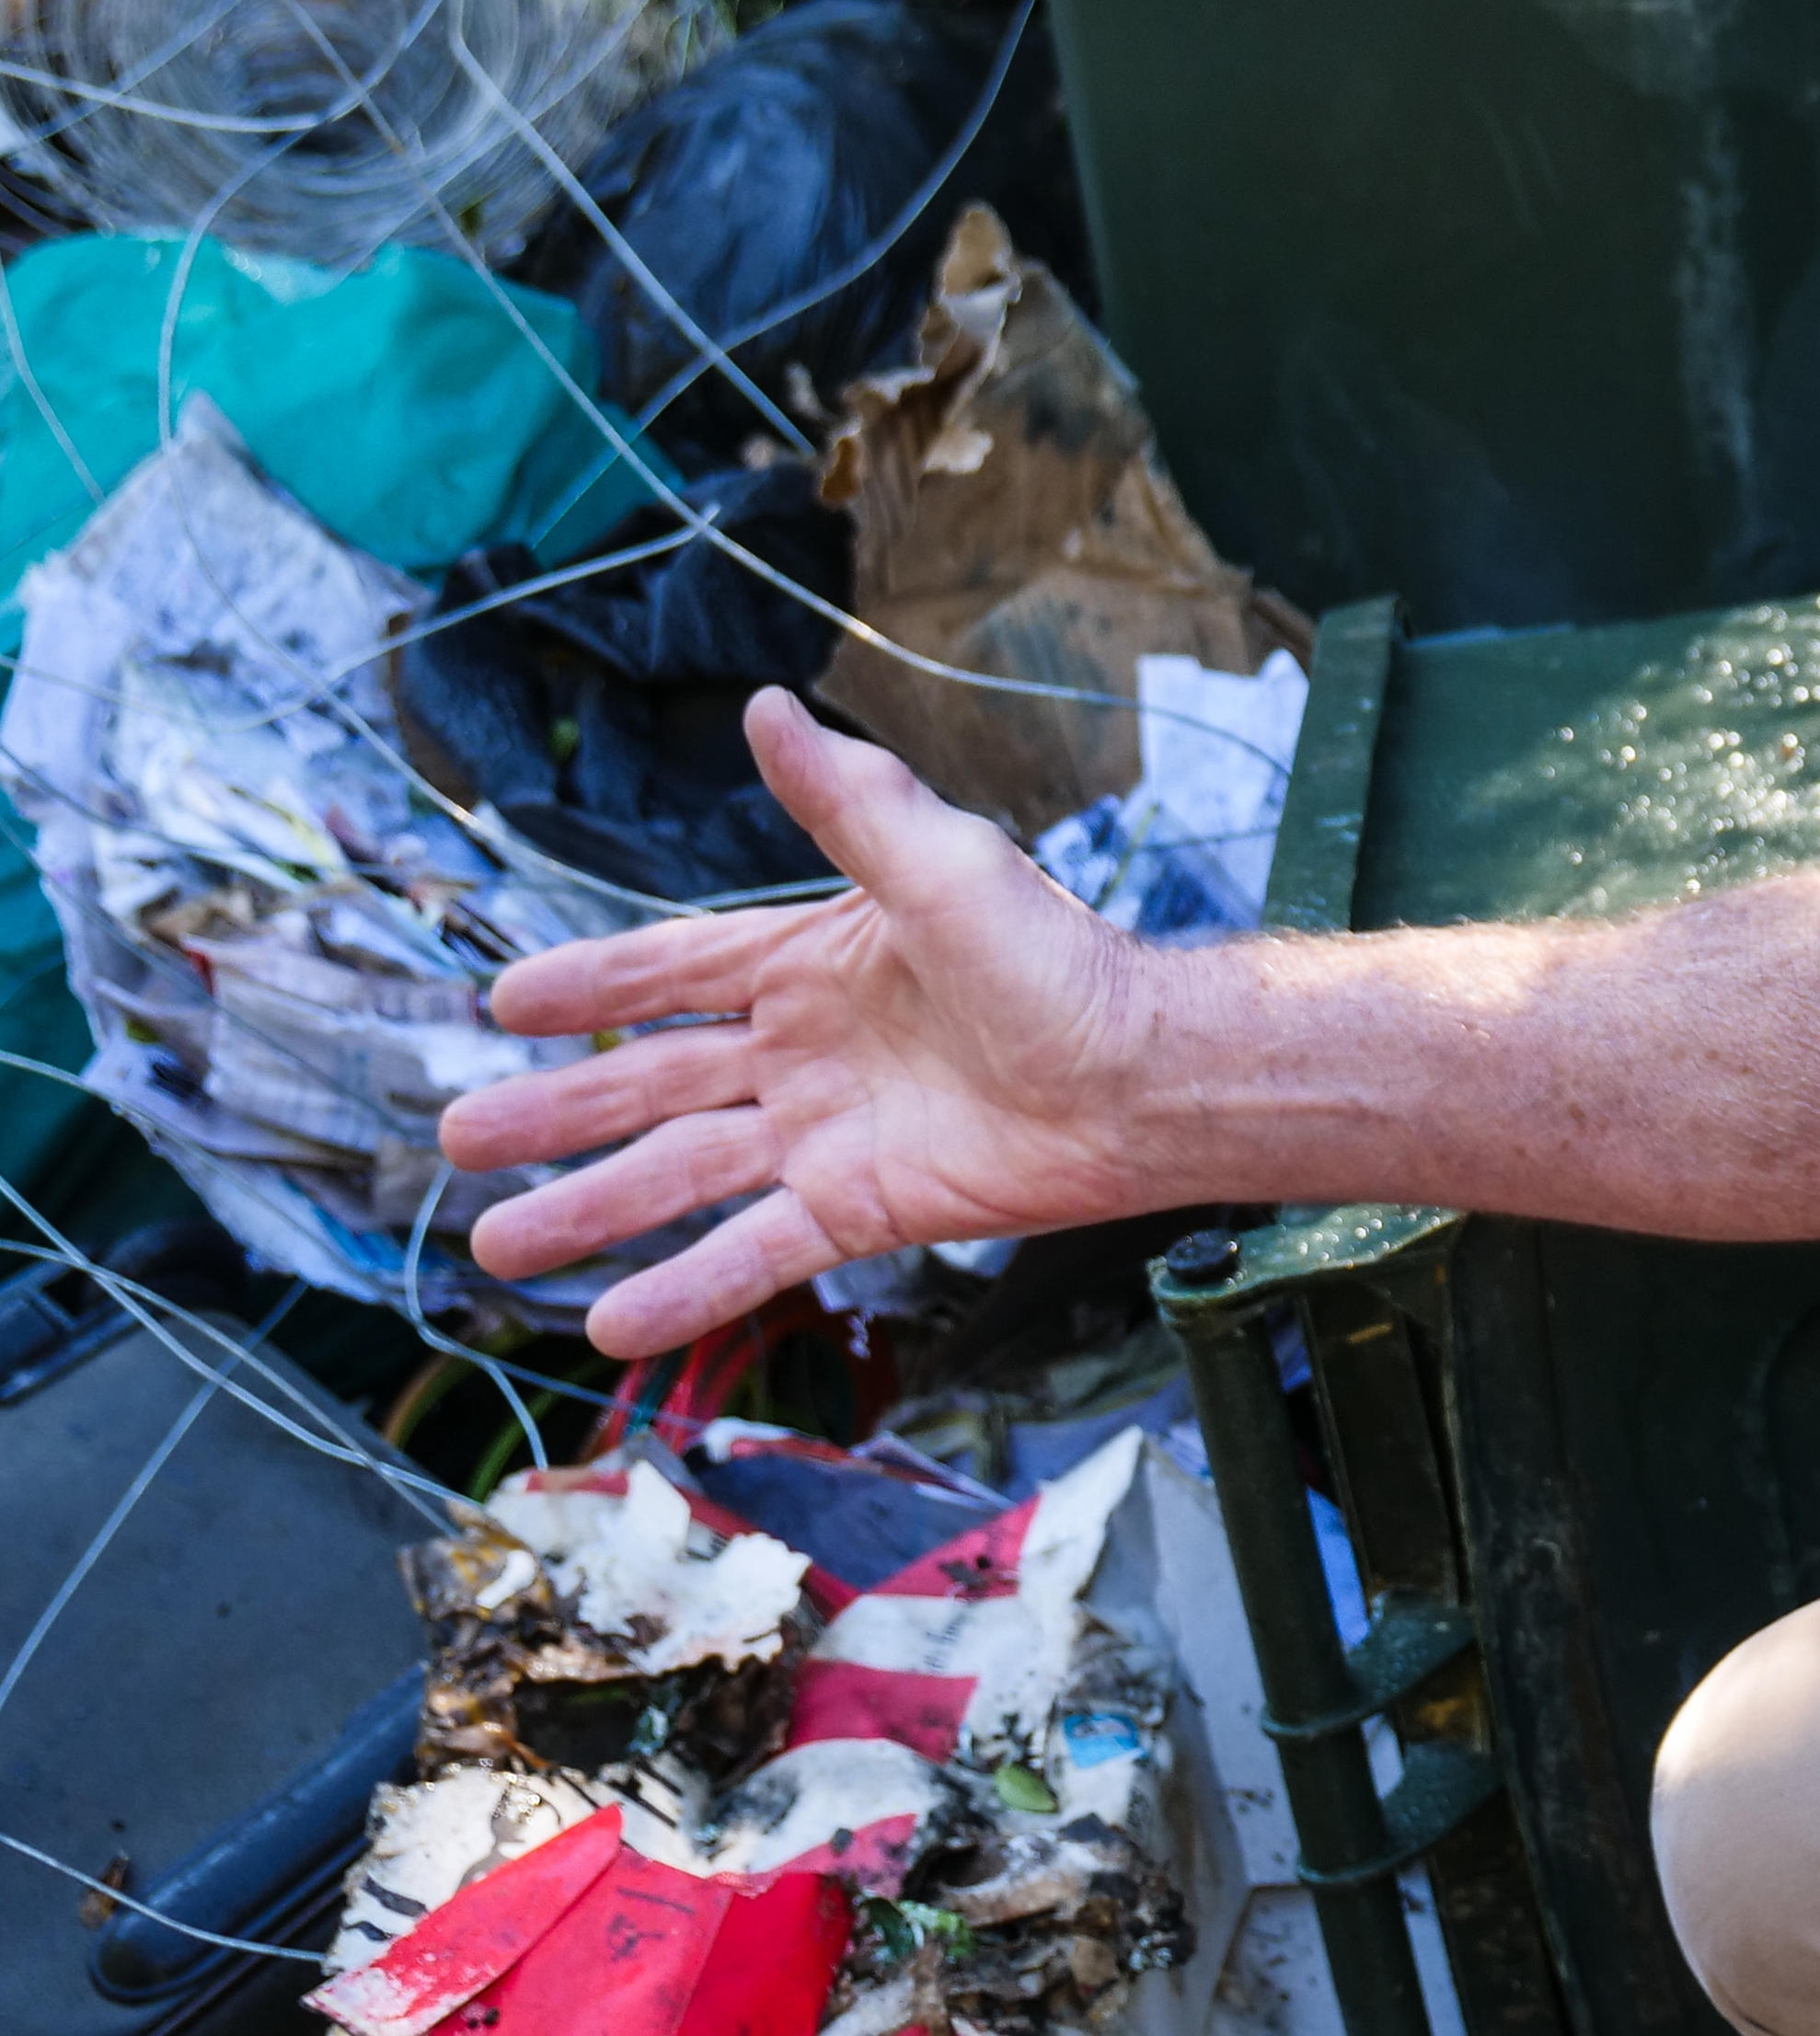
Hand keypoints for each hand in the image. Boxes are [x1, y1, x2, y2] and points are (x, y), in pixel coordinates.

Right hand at [443, 688, 1184, 1354]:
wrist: (1143, 1074)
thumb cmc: (1059, 961)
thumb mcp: (942, 865)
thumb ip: (847, 799)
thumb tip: (767, 707)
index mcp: (816, 961)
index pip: (672, 972)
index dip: (590, 984)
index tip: (502, 1001)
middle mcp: (806, 1050)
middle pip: (650, 1083)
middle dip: (554, 1112)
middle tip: (459, 1134)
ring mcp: (826, 1133)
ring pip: (680, 1176)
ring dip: (590, 1211)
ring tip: (495, 1246)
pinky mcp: (859, 1207)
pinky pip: (752, 1252)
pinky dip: (684, 1289)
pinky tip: (611, 1329)